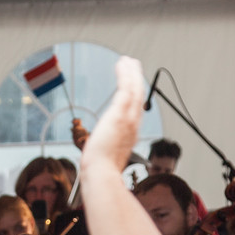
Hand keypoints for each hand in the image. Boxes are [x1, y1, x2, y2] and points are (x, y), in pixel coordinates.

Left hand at [80, 57, 144, 176]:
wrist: (101, 173)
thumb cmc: (100, 170)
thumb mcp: (106, 159)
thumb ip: (105, 153)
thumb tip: (96, 157)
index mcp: (130, 135)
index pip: (135, 111)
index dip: (136, 97)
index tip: (132, 88)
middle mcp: (133, 124)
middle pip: (138, 96)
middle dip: (136, 80)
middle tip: (134, 67)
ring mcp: (128, 118)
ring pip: (134, 89)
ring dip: (132, 73)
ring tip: (128, 61)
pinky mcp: (119, 113)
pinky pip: (125, 88)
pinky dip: (125, 74)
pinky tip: (122, 64)